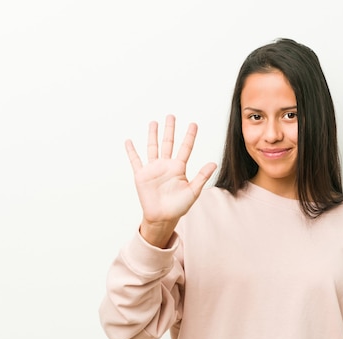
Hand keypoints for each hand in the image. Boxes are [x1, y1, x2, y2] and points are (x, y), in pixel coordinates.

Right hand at [125, 114, 216, 246]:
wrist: (163, 217)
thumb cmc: (179, 207)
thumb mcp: (193, 191)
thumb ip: (202, 176)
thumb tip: (214, 163)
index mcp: (179, 168)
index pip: (185, 148)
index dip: (189, 136)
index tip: (193, 124)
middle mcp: (166, 165)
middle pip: (168, 143)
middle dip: (170, 130)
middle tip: (171, 116)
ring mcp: (153, 169)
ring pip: (153, 147)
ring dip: (153, 135)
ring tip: (154, 122)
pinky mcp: (141, 175)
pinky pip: (135, 160)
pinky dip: (131, 151)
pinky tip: (128, 141)